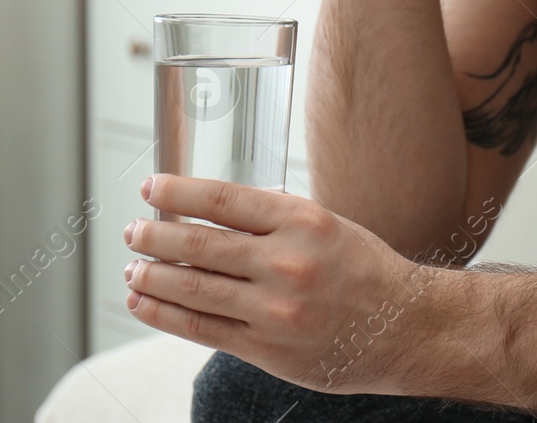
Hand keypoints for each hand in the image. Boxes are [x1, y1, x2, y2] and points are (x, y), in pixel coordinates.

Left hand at [122, 174, 437, 394]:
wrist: (404, 328)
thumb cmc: (365, 271)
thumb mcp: (327, 224)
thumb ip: (275, 216)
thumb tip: (216, 206)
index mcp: (301, 222)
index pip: (223, 200)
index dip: (178, 193)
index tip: (151, 188)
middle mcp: (286, 262)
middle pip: (200, 245)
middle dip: (156, 236)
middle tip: (133, 230)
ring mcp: (274, 309)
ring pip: (195, 288)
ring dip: (153, 277)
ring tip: (132, 269)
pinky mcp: (267, 347)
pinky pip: (204, 328)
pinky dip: (166, 314)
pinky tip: (145, 304)